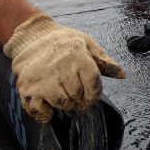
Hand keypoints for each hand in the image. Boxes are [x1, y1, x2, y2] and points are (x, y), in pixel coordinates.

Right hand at [3, 13, 125, 122]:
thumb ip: (104, 61)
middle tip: (74, 92)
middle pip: (78, 96)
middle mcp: (59, 67)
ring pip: (62, 103)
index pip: (93, 84)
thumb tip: (122, 75)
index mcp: (77, 56)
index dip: (94, 94)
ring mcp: (42, 78)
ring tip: (62, 92)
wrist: (31, 37)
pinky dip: (46, 112)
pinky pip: (41, 110)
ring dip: (64, 103)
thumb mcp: (86, 44)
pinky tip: (47, 103)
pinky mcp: (27, 88)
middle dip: (79, 98)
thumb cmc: (63, 41)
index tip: (91, 96)